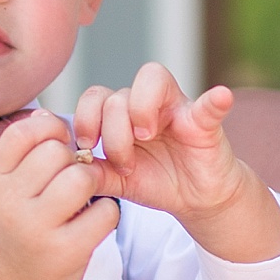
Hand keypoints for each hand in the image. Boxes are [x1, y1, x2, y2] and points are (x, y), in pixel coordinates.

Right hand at [0, 107, 120, 279]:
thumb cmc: (15, 232)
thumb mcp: (5, 191)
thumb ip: (23, 155)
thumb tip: (48, 116)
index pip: (24, 132)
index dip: (49, 130)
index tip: (57, 147)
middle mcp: (12, 203)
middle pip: (57, 152)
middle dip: (73, 160)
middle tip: (72, 180)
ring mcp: (39, 228)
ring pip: (82, 177)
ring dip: (93, 183)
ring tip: (84, 199)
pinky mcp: (67, 250)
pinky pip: (105, 211)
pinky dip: (106, 214)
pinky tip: (91, 223)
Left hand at [73, 66, 279, 265]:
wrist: (196, 199)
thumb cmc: (156, 181)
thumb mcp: (117, 181)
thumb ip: (91, 171)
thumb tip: (59, 162)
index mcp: (124, 114)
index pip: (95, 95)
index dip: (85, 117)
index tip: (88, 147)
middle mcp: (148, 104)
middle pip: (117, 93)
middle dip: (112, 131)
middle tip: (122, 161)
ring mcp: (177, 108)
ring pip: (152, 80)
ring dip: (140, 111)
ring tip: (145, 139)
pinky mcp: (205, 123)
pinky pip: (208, 104)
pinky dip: (214, 99)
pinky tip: (219, 96)